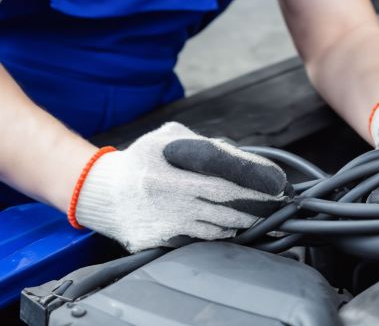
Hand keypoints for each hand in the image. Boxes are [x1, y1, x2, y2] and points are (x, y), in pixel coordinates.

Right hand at [73, 122, 286, 251]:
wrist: (102, 193)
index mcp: (169, 162)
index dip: (253, 179)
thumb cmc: (141, 161)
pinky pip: (200, 240)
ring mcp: (162, 218)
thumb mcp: (167, 138)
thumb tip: (241, 157)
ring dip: (244, 222)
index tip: (276, 186)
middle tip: (277, 205)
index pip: (222, 171)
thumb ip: (203, 143)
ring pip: (217, 225)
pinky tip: (231, 228)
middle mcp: (166, 191)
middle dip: (256, 205)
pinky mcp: (158, 240)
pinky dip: (221, 235)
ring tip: (260, 217)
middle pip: (225, 201)